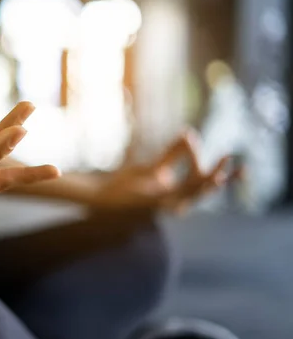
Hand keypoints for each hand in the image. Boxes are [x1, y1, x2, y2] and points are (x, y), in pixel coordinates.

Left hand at [91, 130, 240, 213]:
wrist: (102, 197)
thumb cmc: (124, 185)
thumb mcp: (152, 167)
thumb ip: (172, 154)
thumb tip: (190, 133)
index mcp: (175, 194)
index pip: (196, 175)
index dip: (194, 155)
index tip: (188, 135)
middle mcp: (174, 202)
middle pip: (202, 190)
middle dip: (220, 177)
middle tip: (237, 164)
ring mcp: (165, 205)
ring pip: (194, 195)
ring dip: (210, 183)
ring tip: (224, 171)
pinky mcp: (154, 205)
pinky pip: (176, 196)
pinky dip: (191, 188)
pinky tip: (201, 180)